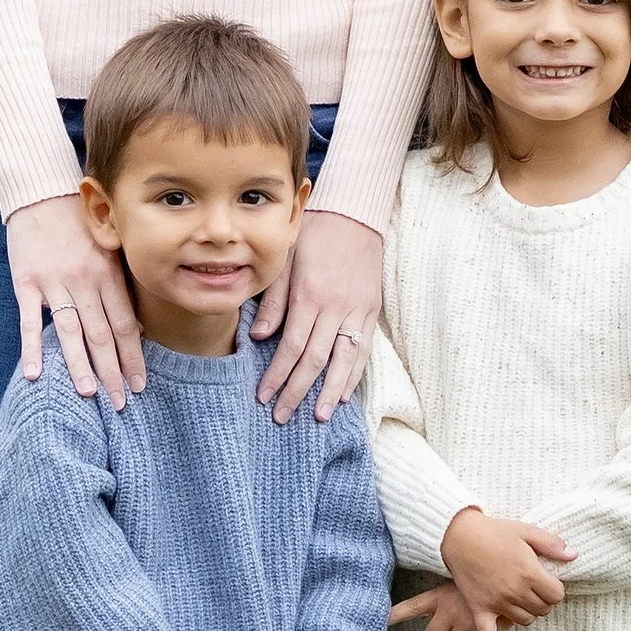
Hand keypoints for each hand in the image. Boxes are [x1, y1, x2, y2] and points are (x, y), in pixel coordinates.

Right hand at [3, 192, 144, 402]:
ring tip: (90, 393)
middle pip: (102, 334)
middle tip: (121, 403)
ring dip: (80, 365)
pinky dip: (33, 349)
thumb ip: (119, 287)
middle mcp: (85, 280)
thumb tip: (138, 330)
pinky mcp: (26, 281)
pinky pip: (30, 321)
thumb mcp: (108, 250)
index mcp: (108, 274)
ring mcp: (54, 282)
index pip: (125, 324)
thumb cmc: (79, 225)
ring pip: (71, 331)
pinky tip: (34, 375)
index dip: (133, 356)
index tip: (139, 385)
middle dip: (113, 371)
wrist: (42, 193)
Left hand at [254, 208, 383, 423]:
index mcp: (309, 295)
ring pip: (343, 360)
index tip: (264, 396)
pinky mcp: (371, 310)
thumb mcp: (284, 259)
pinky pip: (364, 349)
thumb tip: (259, 336)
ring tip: (317, 416)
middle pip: (315, 360)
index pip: (291, 346)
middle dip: (297, 391)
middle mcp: (335, 307)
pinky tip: (344, 394)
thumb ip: (273, 300)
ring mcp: (357, 310)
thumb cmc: (313, 234)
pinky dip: (354, 374)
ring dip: (329, 392)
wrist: (355, 214)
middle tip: (282, 416)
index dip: (277, 375)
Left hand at [387, 578, 505, 630]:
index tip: (385, 620)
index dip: (397, 615)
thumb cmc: (491, 569)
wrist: (514, 575)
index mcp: (441, 595)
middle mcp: (449, 612)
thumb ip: (456, 579)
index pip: (412, 607)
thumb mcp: (466, 570)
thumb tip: (451, 576)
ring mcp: (465, 625)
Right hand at [436, 504, 570, 630]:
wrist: (459, 535)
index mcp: (529, 572)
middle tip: (535, 589)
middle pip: (543, 610)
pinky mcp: (479, 608)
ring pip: (524, 621)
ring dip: (527, 613)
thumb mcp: (526, 531)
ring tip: (521, 600)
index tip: (547, 581)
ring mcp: (497, 602)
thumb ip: (551, 544)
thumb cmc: (494, 532)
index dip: (555, 589)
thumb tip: (573, 556)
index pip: (557, 595)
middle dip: (543, 600)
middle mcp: (515, 591)